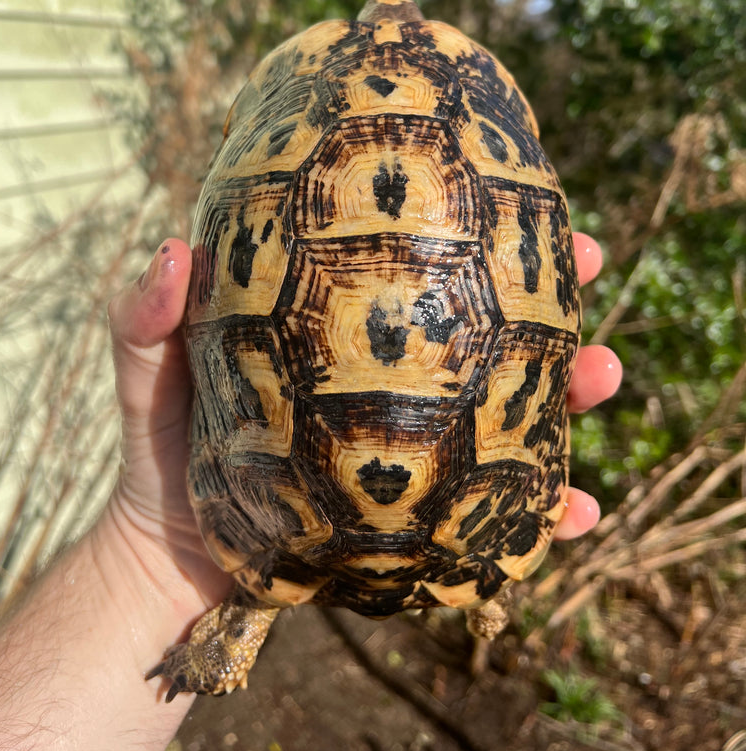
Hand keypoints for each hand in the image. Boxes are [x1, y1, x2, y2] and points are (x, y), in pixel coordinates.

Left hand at [105, 232, 617, 601]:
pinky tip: (580, 509)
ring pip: (513, 409)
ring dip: (571, 390)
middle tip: (592, 265)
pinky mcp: (422, 515)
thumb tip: (171, 251)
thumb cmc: (165, 451)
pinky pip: (497, 510)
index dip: (474, 228)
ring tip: (603, 373)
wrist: (169, 559)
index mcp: (348, 330)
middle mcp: (394, 380)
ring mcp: (416, 445)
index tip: (522, 191)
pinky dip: (545, 511)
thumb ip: (146, 319)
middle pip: (489, 329)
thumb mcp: (151, 374)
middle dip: (550, 295)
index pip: (421, 267)